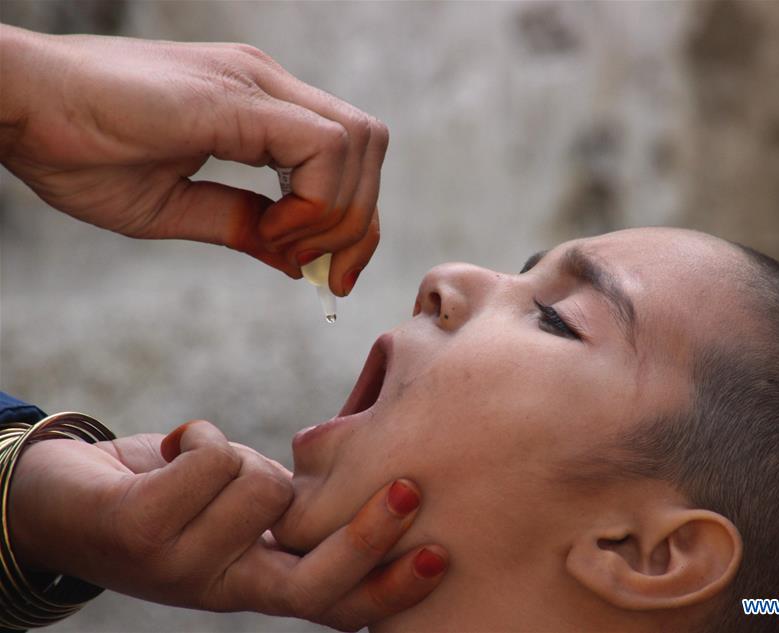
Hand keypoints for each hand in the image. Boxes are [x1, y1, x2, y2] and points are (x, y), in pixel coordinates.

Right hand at [0, 25, 386, 294]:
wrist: (14, 106)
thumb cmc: (78, 151)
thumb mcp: (175, 208)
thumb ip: (240, 226)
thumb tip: (296, 260)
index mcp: (259, 107)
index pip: (349, 155)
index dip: (355, 220)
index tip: (332, 274)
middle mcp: (269, 86)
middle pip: (369, 148)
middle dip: (361, 223)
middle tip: (327, 276)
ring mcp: (257, 83)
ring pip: (359, 144)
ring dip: (336, 214)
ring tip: (279, 247)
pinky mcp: (237, 95)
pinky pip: (323, 147)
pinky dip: (313, 201)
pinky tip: (270, 231)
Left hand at [9, 421, 446, 629]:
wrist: (57, 503)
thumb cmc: (165, 496)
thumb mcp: (231, 509)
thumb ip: (278, 507)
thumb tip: (339, 477)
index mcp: (251, 584)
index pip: (333, 601)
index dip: (389, 585)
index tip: (439, 557)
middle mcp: (222, 587)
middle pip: (315, 579)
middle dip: (369, 533)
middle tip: (408, 489)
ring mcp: (180, 566)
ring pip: (259, 481)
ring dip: (236, 451)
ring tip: (200, 459)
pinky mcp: (138, 532)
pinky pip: (209, 457)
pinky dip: (197, 435)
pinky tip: (170, 450)